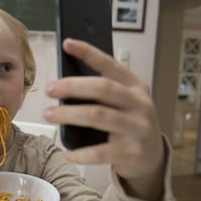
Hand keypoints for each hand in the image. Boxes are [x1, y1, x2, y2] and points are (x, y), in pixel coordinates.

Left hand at [44, 38, 163, 200]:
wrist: (152, 156)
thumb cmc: (129, 122)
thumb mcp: (123, 102)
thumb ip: (103, 92)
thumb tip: (64, 84)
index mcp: (135, 86)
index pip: (110, 65)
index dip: (88, 53)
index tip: (67, 43)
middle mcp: (140, 104)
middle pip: (102, 88)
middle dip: (72, 86)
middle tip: (50, 88)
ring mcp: (137, 128)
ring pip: (98, 116)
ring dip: (68, 114)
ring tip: (48, 114)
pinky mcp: (132, 152)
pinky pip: (101, 152)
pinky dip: (81, 153)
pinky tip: (67, 152)